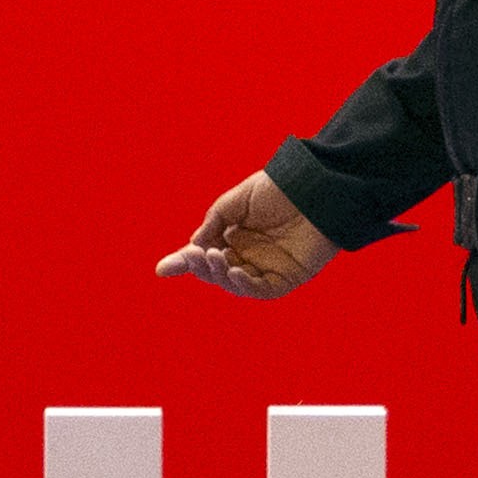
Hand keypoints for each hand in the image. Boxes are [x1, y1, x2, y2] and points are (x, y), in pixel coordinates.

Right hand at [156, 166, 342, 299]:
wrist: (316, 187)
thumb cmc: (280, 188)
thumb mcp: (238, 199)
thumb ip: (215, 221)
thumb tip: (194, 243)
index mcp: (235, 235)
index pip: (205, 253)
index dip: (184, 262)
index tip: (162, 269)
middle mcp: (249, 254)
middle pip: (216, 270)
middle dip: (200, 266)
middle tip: (193, 256)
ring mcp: (267, 267)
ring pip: (235, 283)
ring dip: (220, 274)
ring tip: (214, 257)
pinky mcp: (287, 277)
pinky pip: (261, 289)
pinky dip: (245, 285)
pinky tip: (236, 271)